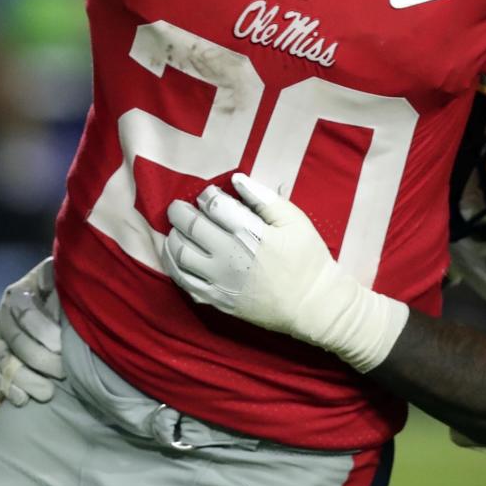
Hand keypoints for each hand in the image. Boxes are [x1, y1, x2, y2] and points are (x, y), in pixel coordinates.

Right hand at [0, 257, 64, 406]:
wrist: (57, 314)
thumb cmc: (62, 297)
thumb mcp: (59, 283)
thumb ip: (52, 279)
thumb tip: (49, 278)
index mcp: (18, 296)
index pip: (23, 312)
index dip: (41, 330)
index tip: (61, 346)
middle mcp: (3, 320)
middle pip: (15, 342)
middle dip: (40, 360)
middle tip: (63, 372)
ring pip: (1, 363)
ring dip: (24, 379)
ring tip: (48, 393)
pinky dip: (3, 391)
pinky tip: (22, 399)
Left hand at [162, 173, 406, 371]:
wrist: (313, 305)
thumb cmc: (307, 258)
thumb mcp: (294, 220)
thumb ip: (263, 198)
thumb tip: (236, 180)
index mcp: (248, 232)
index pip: (212, 205)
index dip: (206, 194)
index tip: (209, 194)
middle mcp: (228, 255)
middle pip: (189, 226)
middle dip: (179, 211)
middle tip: (179, 206)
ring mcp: (219, 281)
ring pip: (179, 254)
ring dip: (172, 236)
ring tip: (175, 229)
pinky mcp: (216, 300)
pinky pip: (183, 282)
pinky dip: (172, 265)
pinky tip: (175, 255)